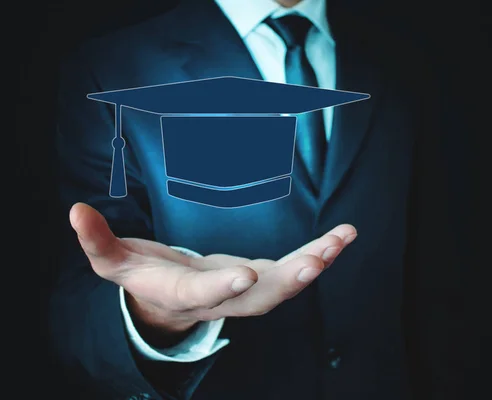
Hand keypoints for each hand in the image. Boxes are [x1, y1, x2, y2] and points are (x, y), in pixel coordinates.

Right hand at [69, 203, 356, 346]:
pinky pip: (296, 269)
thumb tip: (75, 212)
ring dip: (314, 263)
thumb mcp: (113, 261)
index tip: (243, 275)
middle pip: (259, 297)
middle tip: (314, 263)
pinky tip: (343, 236)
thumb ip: (98, 241)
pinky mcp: (263, 278)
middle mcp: (223, 297)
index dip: (221, 287)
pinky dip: (320, 254)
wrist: (171, 299)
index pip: (203, 294)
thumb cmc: (142, 277)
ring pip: (286, 285)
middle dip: (287, 282)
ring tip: (342, 239)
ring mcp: (247, 290)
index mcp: (184, 293)